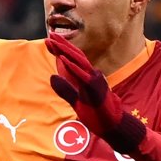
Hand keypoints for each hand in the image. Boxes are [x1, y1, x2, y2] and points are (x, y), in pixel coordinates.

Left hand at [45, 33, 145, 153]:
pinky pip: (82, 76)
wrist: (111, 126)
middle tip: (50, 34)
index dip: (61, 49)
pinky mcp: (95, 90)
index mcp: (86, 77)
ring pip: (79, 62)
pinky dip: (72, 67)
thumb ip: (64, 89)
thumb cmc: (96, 114)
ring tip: (53, 42)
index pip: (73, 59)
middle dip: (63, 44)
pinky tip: (62, 59)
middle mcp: (92, 75)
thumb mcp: (76, 101)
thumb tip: (52, 77)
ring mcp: (95, 82)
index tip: (49, 40)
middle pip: (76, 56)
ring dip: (65, 51)